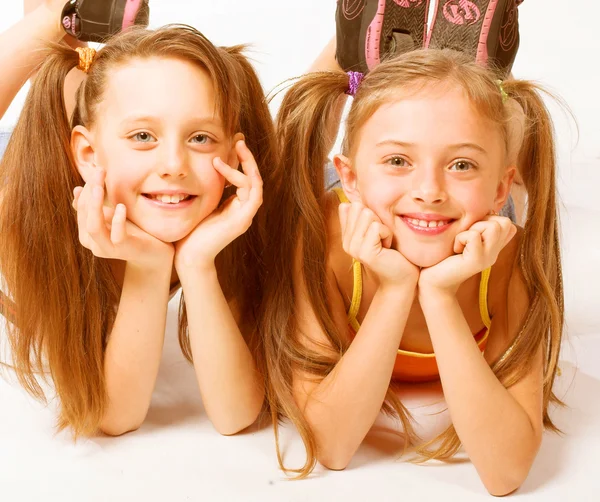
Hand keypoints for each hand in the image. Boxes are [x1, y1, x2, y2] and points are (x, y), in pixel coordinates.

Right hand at [73, 169, 173, 269]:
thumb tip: (77, 189)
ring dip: (95, 206)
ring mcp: (108, 248)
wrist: (154, 254)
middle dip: (91, 191)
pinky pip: (117, 237)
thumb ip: (96, 206)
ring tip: (99, 188)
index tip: (96, 172)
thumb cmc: (133, 232)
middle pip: (86, 214)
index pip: (82, 207)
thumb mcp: (112, 216)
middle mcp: (93, 243)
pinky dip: (118, 221)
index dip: (87, 189)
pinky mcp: (125, 250)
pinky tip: (121, 207)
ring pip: (94, 227)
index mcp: (87, 233)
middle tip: (100, 171)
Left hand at [174, 140, 262, 270]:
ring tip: (233, 149)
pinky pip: (252, 194)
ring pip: (255, 183)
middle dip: (247, 157)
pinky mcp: (242, 220)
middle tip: (238, 139)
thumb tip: (195, 169)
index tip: (232, 143)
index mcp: (235, 206)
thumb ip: (204, 189)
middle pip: (254, 178)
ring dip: (246, 164)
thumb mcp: (198, 204)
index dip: (240, 160)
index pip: (244, 178)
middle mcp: (243, 210)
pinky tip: (222, 167)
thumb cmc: (189, 233)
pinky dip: (241, 178)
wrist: (189, 257)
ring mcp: (245, 216)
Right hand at [339, 201, 418, 288]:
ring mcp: (353, 247)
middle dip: (377, 218)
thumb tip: (347, 202)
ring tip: (384, 242)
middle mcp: (346, 242)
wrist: (400, 279)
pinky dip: (388, 234)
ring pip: (368, 215)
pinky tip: (388, 247)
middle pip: (358, 207)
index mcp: (346, 236)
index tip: (375, 230)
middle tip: (381, 237)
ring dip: (383, 226)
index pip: (348, 206)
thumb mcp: (375, 232)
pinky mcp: (365, 252)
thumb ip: (361, 219)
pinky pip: (377, 227)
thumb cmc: (393, 254)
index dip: (368, 212)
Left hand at [418, 216, 516, 295]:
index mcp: (493, 247)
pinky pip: (473, 236)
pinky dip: (461, 237)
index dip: (490, 219)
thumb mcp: (463, 239)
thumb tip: (486, 210)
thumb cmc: (443, 257)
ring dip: (473, 228)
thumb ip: (476, 228)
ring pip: (493, 226)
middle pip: (504, 222)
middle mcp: (494, 253)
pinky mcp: (476, 261)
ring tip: (461, 242)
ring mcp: (488, 258)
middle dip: (482, 222)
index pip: (508, 224)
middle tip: (466, 236)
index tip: (472, 231)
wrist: (433, 282)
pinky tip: (456, 249)